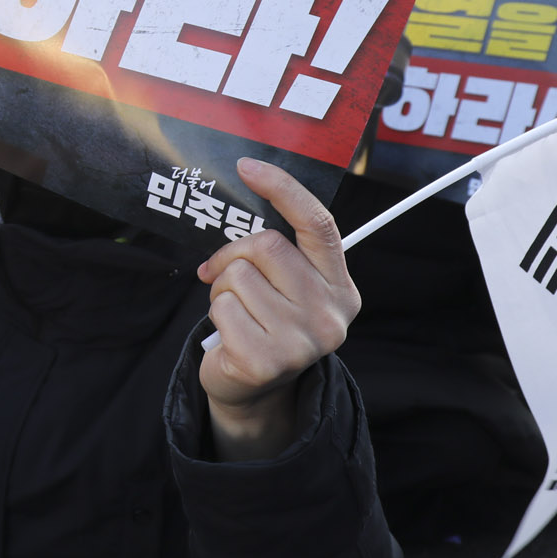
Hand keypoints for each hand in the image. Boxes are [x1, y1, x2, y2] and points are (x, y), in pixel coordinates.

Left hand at [196, 157, 360, 461]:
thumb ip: (277, 253)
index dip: (283, 189)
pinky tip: (230, 337)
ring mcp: (303, 341)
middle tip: (224, 277)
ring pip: (238, 276)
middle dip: (233, 256)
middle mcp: (331, 313)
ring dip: (222, 290)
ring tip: (235, 314)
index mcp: (340, 287)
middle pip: (266, 245)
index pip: (319, 224)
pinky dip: (216, 317)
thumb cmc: (264, 324)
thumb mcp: (285, 287)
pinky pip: (222, 308)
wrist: (254, 391)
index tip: (247, 166)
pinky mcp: (269, 361)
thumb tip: (239, 203)